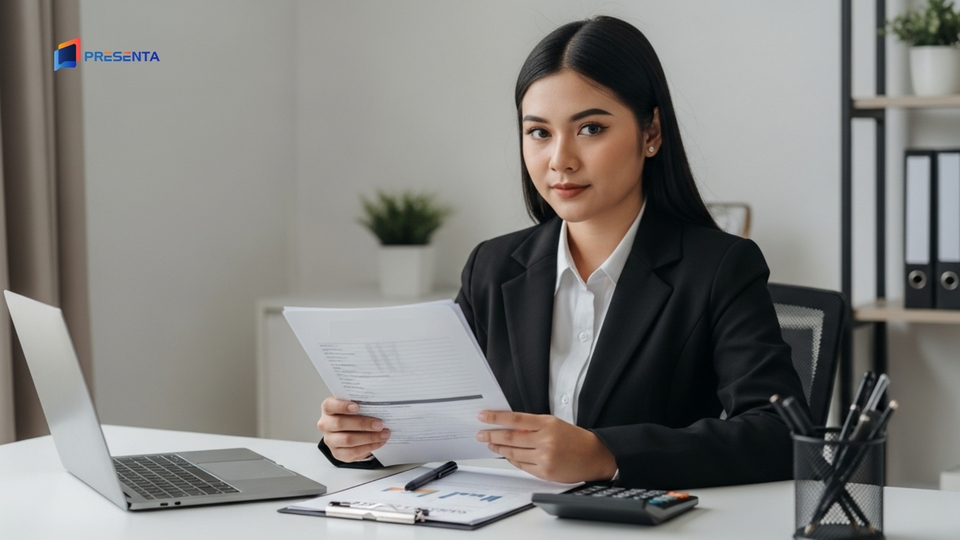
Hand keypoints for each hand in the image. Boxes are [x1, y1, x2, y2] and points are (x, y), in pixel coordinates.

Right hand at [317, 397, 389, 461]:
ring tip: (384, 434)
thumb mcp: (355, 405)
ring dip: (369, 437)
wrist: (350, 430)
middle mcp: (326, 424)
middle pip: (340, 424)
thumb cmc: (353, 414)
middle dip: (363, 424)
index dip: (342, 406)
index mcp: (328, 409)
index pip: (330, 406)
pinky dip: (369, 447)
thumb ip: (362, 403)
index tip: (357, 407)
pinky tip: (379, 442)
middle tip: (379, 424)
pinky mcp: (338, 453)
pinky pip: (353, 452)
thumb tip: (379, 404)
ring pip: (348, 440)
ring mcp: (330, 440)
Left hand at [476, 411, 616, 482]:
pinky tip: (505, 454)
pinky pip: (521, 465)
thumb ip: (532, 425)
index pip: (516, 419)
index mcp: (548, 424)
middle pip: (511, 437)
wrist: (593, 456)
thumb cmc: (574, 438)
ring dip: (498, 448)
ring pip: (513, 453)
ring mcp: (544, 458)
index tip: (483, 416)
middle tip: (480, 433)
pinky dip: (511, 459)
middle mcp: (545, 440)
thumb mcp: (554, 424)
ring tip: (490, 443)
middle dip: (492, 435)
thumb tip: (508, 426)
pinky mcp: (544, 472)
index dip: (496, 418)